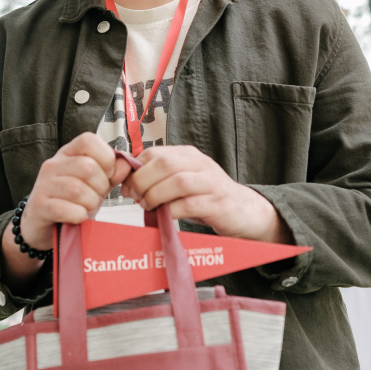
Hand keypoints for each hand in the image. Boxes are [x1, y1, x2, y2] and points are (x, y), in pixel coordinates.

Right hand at [20, 133, 132, 249]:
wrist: (44, 224)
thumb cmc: (72, 200)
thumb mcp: (95, 184)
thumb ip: (113, 174)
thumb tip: (126, 164)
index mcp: (68, 153)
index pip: (88, 140)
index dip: (105, 157)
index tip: (108, 174)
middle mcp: (53, 164)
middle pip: (87, 167)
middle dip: (101, 186)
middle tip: (97, 196)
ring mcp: (44, 184)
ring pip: (77, 189)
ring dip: (90, 203)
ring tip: (87, 207)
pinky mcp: (40, 206)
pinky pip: (66, 209)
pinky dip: (79, 215)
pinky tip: (78, 217)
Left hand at [120, 145, 289, 242]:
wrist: (244, 211)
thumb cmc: (208, 197)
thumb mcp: (183, 182)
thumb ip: (161, 179)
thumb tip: (129, 184)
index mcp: (188, 155)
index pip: (155, 153)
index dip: (135, 169)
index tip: (126, 185)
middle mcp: (200, 164)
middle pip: (164, 164)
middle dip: (142, 181)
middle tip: (135, 197)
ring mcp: (211, 183)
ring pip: (177, 182)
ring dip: (156, 196)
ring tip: (148, 206)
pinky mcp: (217, 203)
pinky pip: (189, 205)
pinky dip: (172, 211)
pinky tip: (166, 217)